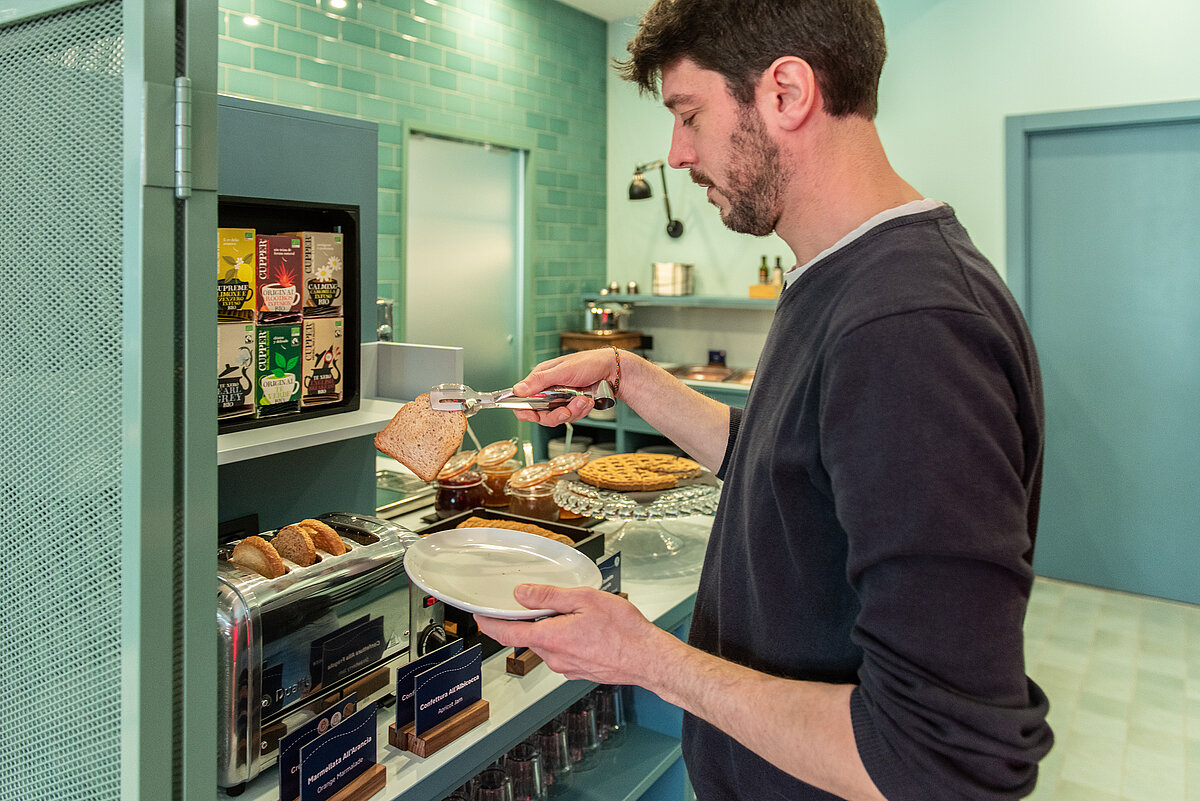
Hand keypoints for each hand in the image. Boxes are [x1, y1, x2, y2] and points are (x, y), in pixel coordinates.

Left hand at [473, 584, 676, 683]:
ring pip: (547, 644)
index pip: (508, 634)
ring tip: (576, 615)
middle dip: (531, 620)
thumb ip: (549, 596)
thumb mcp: (585, 599)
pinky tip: (586, 630)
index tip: (479, 616)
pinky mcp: (579, 672)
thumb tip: (522, 594)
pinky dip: (566, 639)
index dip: (489, 624)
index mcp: (552, 638)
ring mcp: (567, 668)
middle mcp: (555, 658)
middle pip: (529, 637)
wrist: (649, 659)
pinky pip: (563, 653)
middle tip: (543, 602)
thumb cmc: (624, 631)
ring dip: (552, 629)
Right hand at [511, 349, 619, 426]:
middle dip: (555, 414)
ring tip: (583, 399)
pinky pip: (572, 417)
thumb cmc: (589, 363)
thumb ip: (539, 381)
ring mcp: (561, 400)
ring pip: (557, 418)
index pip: (522, 399)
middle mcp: (548, 391)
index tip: (533, 415)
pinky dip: (581, 411)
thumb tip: (518, 390)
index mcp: (541, 379)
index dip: (524, 410)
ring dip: (573, 411)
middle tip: (566, 409)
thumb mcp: (562, 370)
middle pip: (540, 414)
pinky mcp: (572, 406)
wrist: (612, 371)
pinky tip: (588, 401)